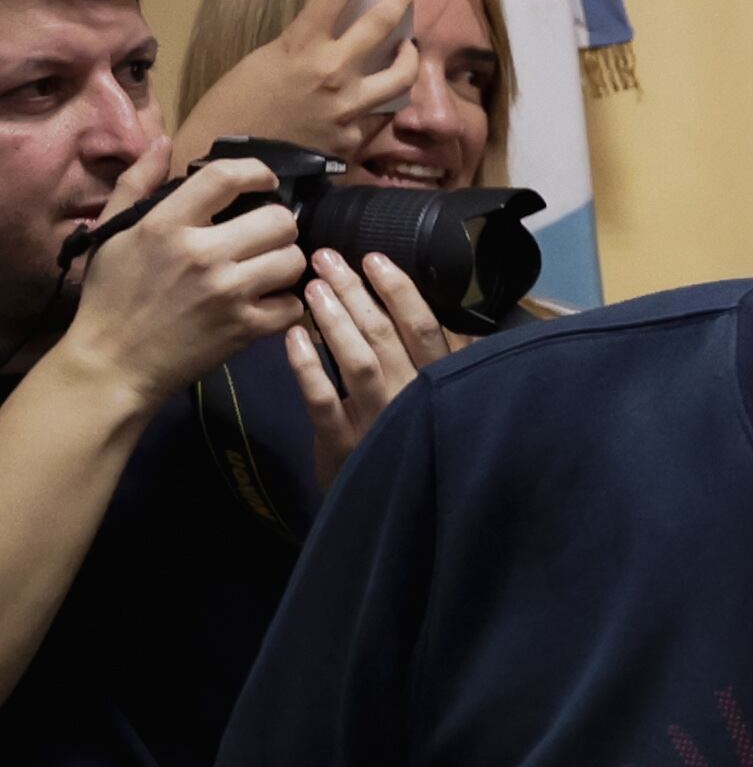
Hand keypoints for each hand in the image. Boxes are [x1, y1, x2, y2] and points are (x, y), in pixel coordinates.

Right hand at [57, 153, 305, 413]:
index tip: (265, 181)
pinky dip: (286, 304)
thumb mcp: (112, 234)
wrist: (112, 363)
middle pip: (279, 219)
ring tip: (265, 268)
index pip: (226, 177)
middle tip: (263, 236)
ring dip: (285, 262)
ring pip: (294, 260)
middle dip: (277, 224)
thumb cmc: (111, 295)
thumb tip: (161, 142)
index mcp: (166, 225)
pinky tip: (265, 302)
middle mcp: (202, 254)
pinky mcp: (245, 328)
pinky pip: (294, 304)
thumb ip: (136, 184)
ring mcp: (228, 293)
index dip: (256, 171)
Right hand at [166, 0, 420, 166]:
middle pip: (382, 24)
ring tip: (406, 46)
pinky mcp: (356, 139)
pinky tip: (383, 93)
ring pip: (402, 73)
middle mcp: (332, 74)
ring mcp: (350, 108)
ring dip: (408, 54)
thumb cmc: (232, 111)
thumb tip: (331, 30)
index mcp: (299, 48)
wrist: (229, 165)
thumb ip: (302, 45)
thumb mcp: (263, 62)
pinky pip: (385, 111)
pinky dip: (387, 98)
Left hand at [284, 249, 452, 484]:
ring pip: (356, 359)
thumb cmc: (420, 440)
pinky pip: (321, 398)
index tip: (375, 259)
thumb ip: (445, 361)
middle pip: (383, 334)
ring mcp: (377, 420)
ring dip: (333, 319)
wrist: (397, 508)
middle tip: (327, 259)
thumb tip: (445, 310)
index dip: (399, 291)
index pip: (422, 327)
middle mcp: (412, 396)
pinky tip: (293, 336)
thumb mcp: (444, 400)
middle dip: (354, 292)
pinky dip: (306, 366)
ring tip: (312, 287)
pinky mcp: (343, 442)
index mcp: (439, 382)